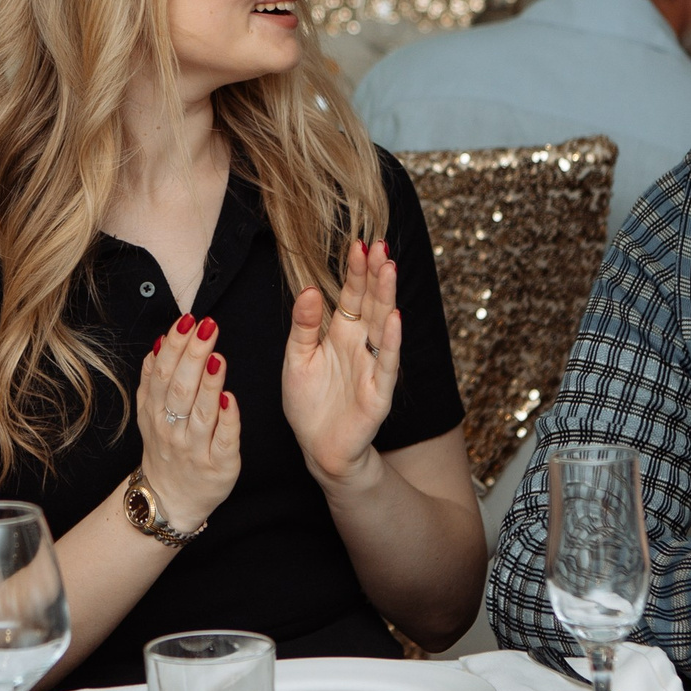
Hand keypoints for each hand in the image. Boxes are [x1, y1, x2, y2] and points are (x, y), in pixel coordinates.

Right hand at [135, 314, 240, 527]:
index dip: (174, 345)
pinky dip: (226, 419)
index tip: (187, 321)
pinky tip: (229, 397)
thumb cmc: (166, 450)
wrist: (170, 500)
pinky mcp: (219, 465)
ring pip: (201, 412)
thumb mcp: (149, 415)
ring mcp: (195, 448)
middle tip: (206, 327)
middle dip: (193, 355)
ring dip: (209, 382)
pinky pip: (223, 440)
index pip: (163, 373)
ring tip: (216, 355)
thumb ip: (153, 380)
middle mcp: (172, 429)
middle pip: (180, 388)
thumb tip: (160, 343)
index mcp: (155, 413)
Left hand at [282, 240, 400, 492]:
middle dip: (375, 275)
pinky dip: (390, 341)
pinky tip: (394, 318)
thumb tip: (311, 290)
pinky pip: (386, 364)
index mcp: (341, 334)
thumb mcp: (296, 357)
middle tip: (378, 244)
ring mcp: (372, 367)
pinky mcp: (378, 393)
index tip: (358, 244)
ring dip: (386, 297)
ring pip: (382, 326)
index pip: (352, 296)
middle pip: (371, 304)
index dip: (356, 272)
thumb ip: (304, 325)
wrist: (317, 447)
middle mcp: (361, 345)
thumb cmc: (308, 402)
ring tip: (388, 268)